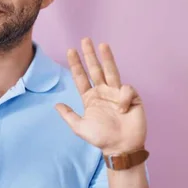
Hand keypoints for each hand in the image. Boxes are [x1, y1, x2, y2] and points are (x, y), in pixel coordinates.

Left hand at [55, 38, 146, 154]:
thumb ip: (68, 115)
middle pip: (95, 69)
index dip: (76, 65)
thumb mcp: (80, 128)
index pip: (81, 78)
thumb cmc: (101, 138)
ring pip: (111, 71)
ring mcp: (116, 94)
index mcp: (90, 98)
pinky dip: (124, 97)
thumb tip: (56, 105)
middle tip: (85, 40)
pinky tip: (123, 109)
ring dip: (107, 58)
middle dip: (90, 55)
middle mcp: (103, 92)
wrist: (121, 147)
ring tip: (102, 45)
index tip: (71, 51)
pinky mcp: (131, 97)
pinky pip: (126, 89)